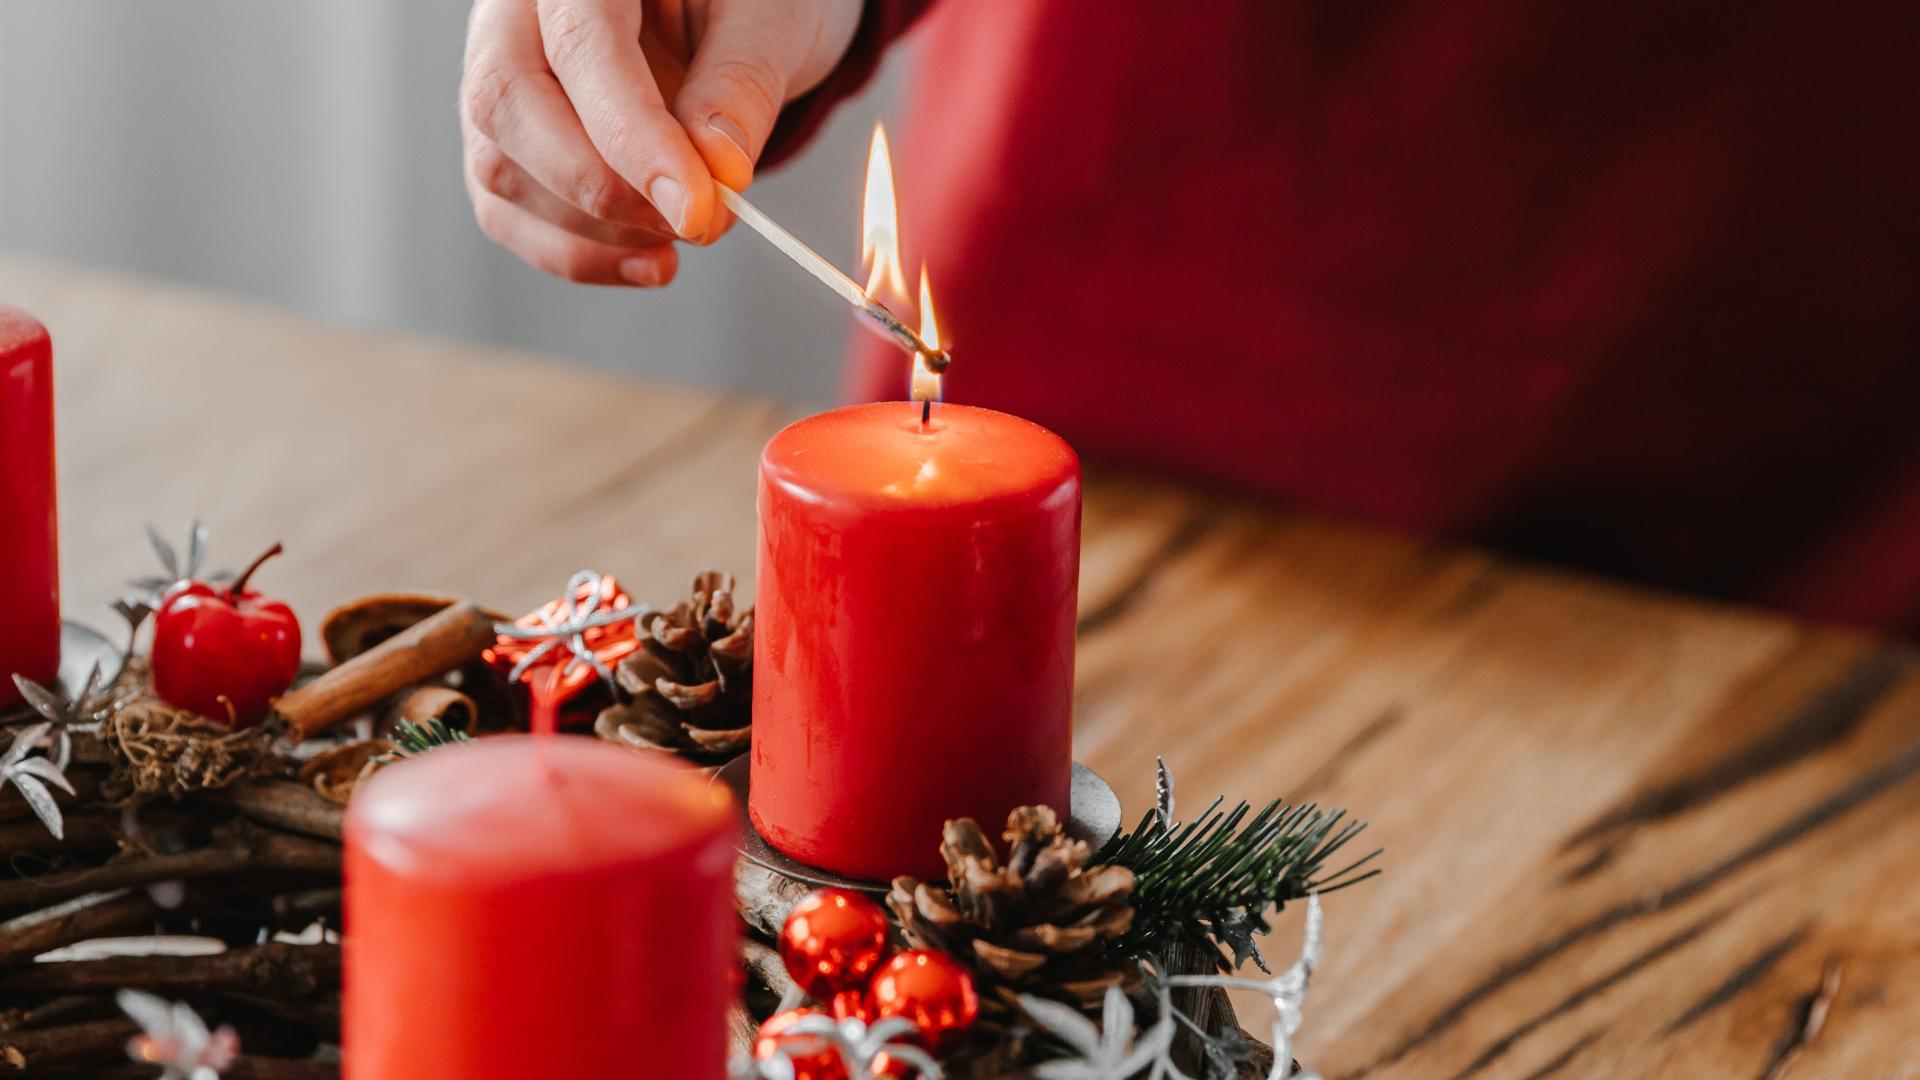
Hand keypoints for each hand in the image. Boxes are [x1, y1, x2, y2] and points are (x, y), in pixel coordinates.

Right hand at [461, 0, 861, 285]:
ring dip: (596, 232)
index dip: (631, 133)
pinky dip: (580, 256)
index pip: (580, 45)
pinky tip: (651, 261)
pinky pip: (509, 213)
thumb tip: (718, 169)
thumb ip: (741, 82)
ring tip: (686, 234)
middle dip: (602, 189)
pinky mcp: (507, 143)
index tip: (693, 204)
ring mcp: (498, 78)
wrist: (732, 11)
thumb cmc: (746, 0)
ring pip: (499, 169)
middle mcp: (516, 13)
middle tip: (694, 222)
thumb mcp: (769, 18)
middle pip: (507, 104)